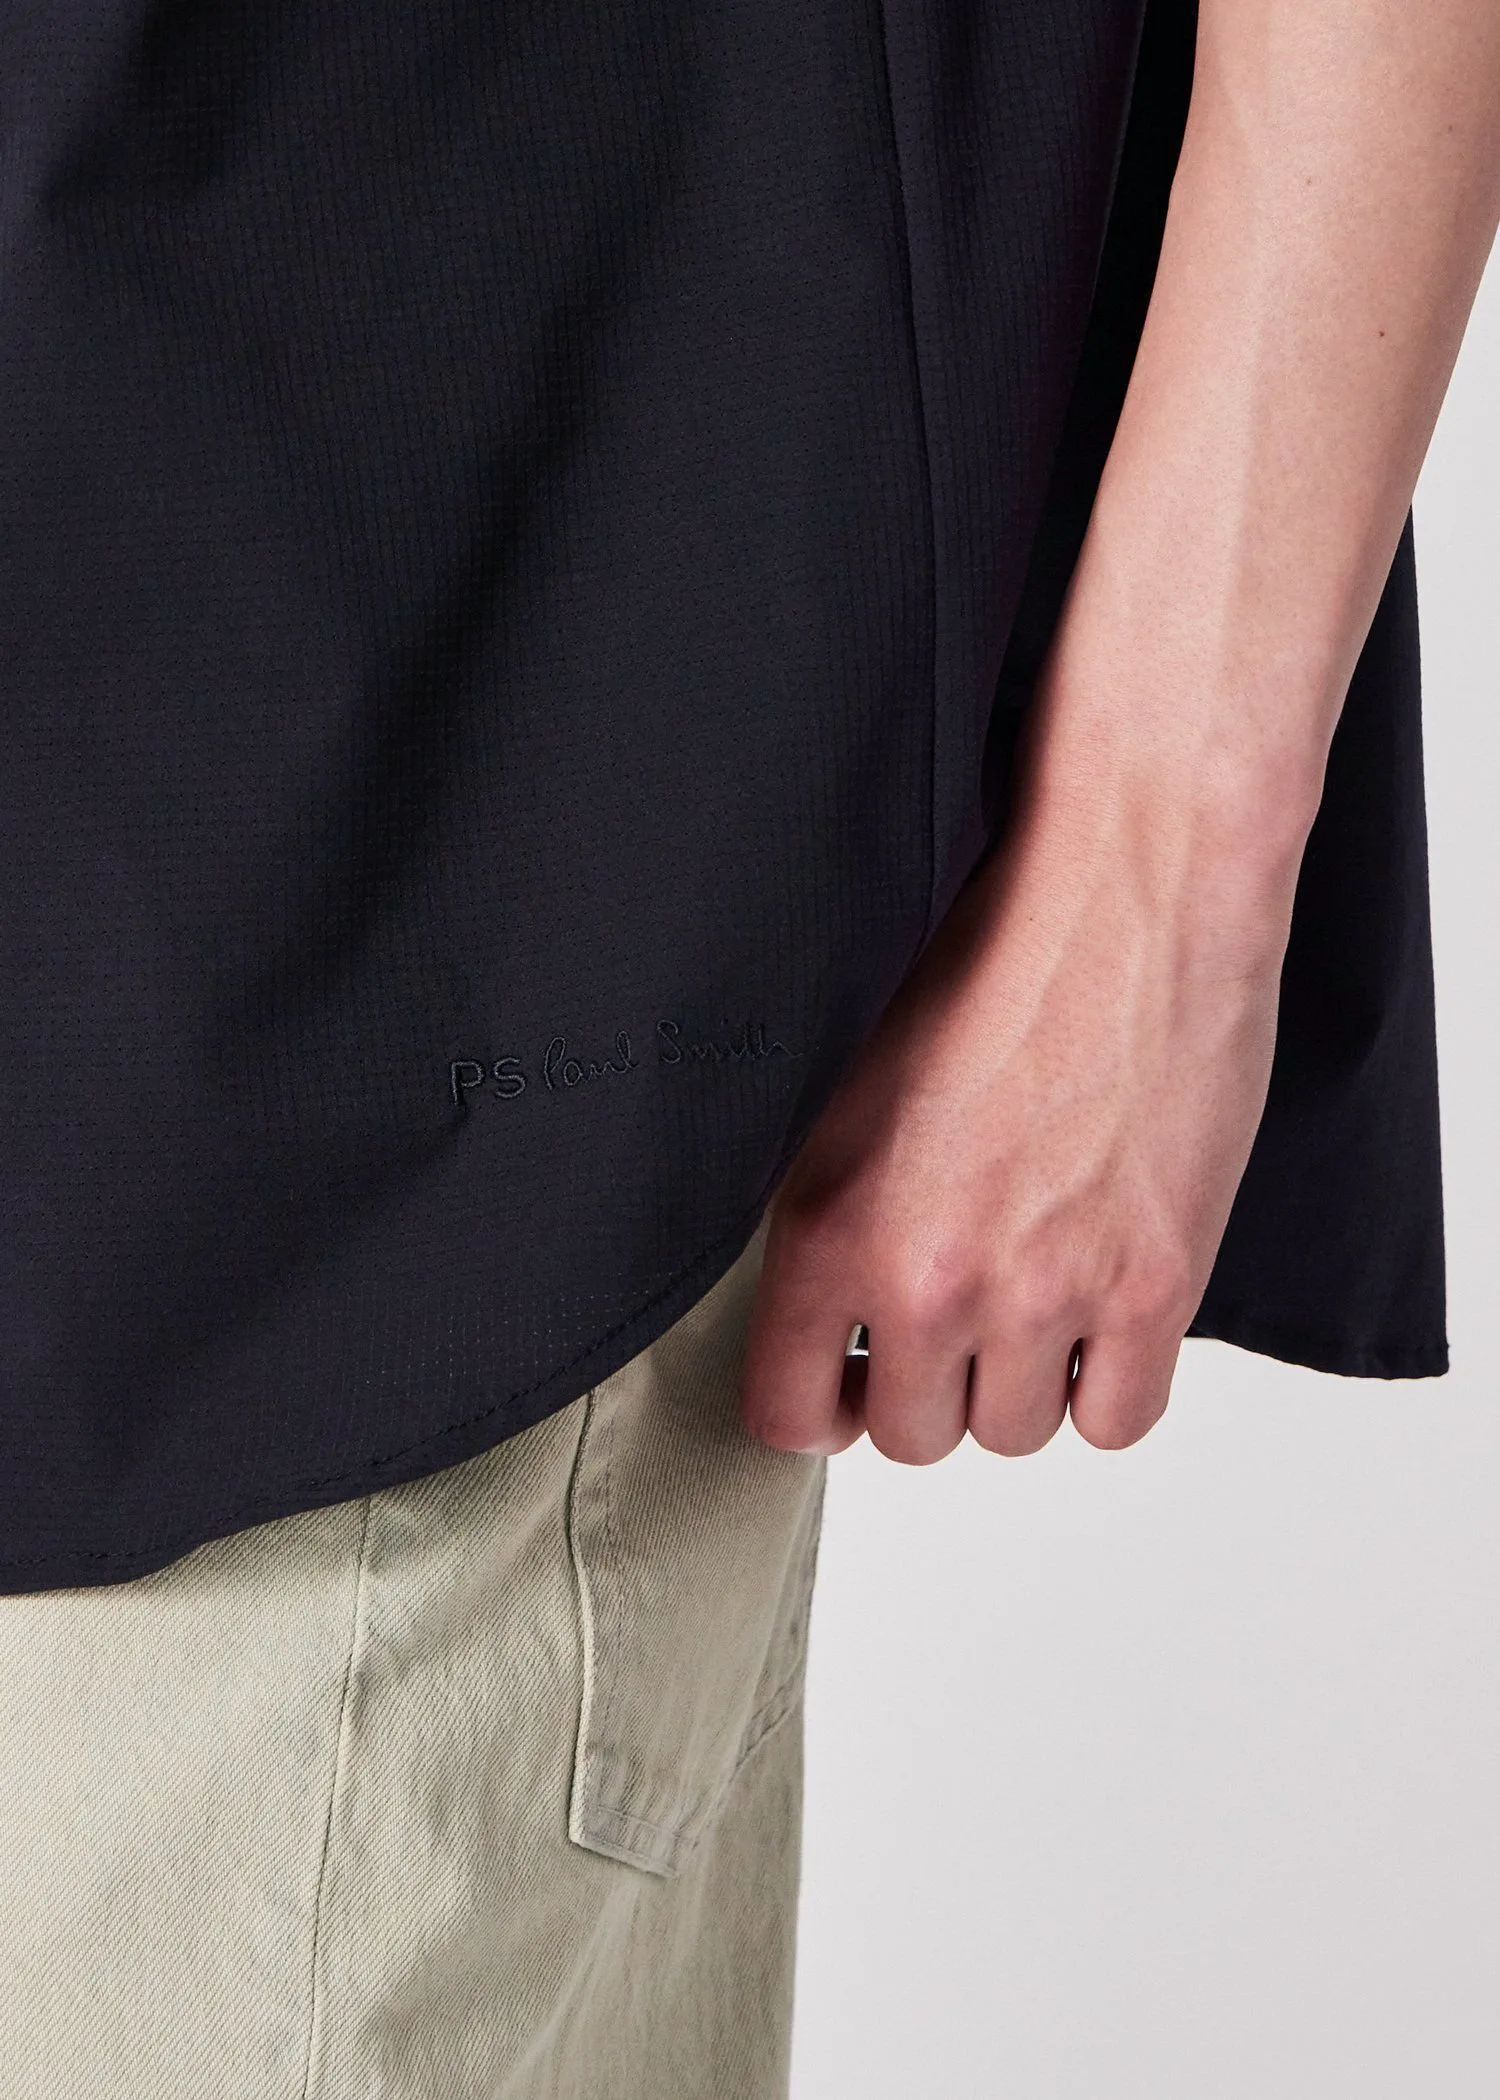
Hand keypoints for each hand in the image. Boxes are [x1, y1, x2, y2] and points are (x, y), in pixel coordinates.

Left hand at [739, 688, 1299, 1463]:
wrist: (1130, 888)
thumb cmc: (992, 953)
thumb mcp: (849, 1082)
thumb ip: (829, 1210)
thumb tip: (826, 1310)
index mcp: (829, 1223)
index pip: (789, 1414)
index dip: (819, 1408)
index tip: (847, 1384)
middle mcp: (929, 1276)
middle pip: (913, 1435)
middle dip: (930, 1384)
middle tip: (958, 1314)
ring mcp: (1044, 1291)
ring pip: (1013, 1433)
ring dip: (1020, 1381)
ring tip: (1035, 1293)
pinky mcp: (1154, 1286)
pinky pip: (1117, 1420)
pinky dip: (1108, 1380)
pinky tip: (1103, 1312)